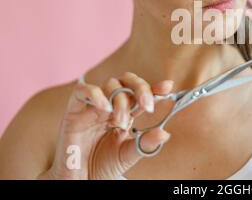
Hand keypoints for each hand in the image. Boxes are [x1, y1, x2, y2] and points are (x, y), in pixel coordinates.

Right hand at [41, 72, 172, 179]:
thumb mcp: (128, 154)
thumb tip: (165, 133)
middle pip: (126, 81)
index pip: (140, 93)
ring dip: (121, 101)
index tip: (168, 86)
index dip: (154, 87)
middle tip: (147, 106)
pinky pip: (82, 90)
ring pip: (110, 84)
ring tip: (121, 123)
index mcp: (125, 113)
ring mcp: (92, 106)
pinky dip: (96, 94)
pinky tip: (105, 109)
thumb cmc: (102, 166)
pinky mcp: (73, 110)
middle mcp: (110, 105)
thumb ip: (145, 143)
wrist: (80, 180)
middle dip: (140, 89)